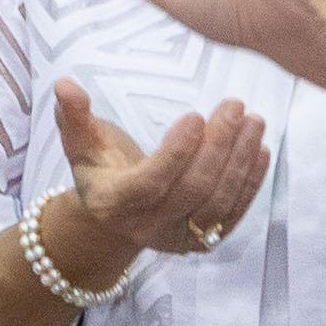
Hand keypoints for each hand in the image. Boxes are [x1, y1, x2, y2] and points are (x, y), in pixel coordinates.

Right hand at [46, 74, 269, 271]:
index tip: (196, 115)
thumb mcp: (81, 146)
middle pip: (192, 190)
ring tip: (254, 123)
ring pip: (217, 203)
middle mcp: (148, 226)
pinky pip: (232, 215)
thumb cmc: (99, 174)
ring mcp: (177, 237)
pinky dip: (250, 184)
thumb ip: (75, 115)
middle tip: (235, 107)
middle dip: (218, 147)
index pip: (150, 182)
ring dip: (240, 162)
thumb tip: (64, 83)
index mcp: (115, 203)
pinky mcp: (201, 242)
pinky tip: (260, 151)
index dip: (176, 153)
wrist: (111, 225)